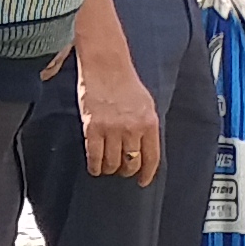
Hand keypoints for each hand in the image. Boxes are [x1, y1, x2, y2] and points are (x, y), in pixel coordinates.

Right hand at [77, 36, 167, 184]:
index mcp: (149, 123)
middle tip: (121, 170)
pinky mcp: (92, 128)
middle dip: (126, 171)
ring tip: (107, 167)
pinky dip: (95, 166)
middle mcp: (132, 128)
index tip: (142, 181)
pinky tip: (95, 167)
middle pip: (131, 163)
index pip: (151, 158)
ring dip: (110, 169)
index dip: (147, 174)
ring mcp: (112, 129)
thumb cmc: (125, 81)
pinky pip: (94, 157)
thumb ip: (146, 126)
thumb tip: (145, 148)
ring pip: (113, 163)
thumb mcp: (146, 104)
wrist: (105, 64)